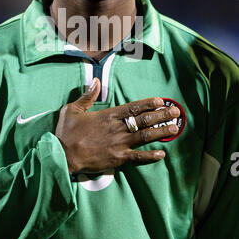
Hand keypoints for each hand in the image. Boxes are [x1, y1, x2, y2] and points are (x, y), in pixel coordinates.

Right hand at [55, 78, 179, 173]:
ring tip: (175, 129)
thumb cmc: (66, 132)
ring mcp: (119, 144)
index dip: (149, 103)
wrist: (62, 155)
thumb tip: (94, 80)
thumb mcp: (72, 109)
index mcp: (108, 115)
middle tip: (176, 113)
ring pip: (145, 136)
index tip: (161, 101)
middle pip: (144, 120)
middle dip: (161, 115)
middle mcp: (117, 128)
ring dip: (161, 132)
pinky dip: (150, 156)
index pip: (133, 107)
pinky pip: (137, 157)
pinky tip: (162, 154)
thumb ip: (87, 95)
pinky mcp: (118, 158)